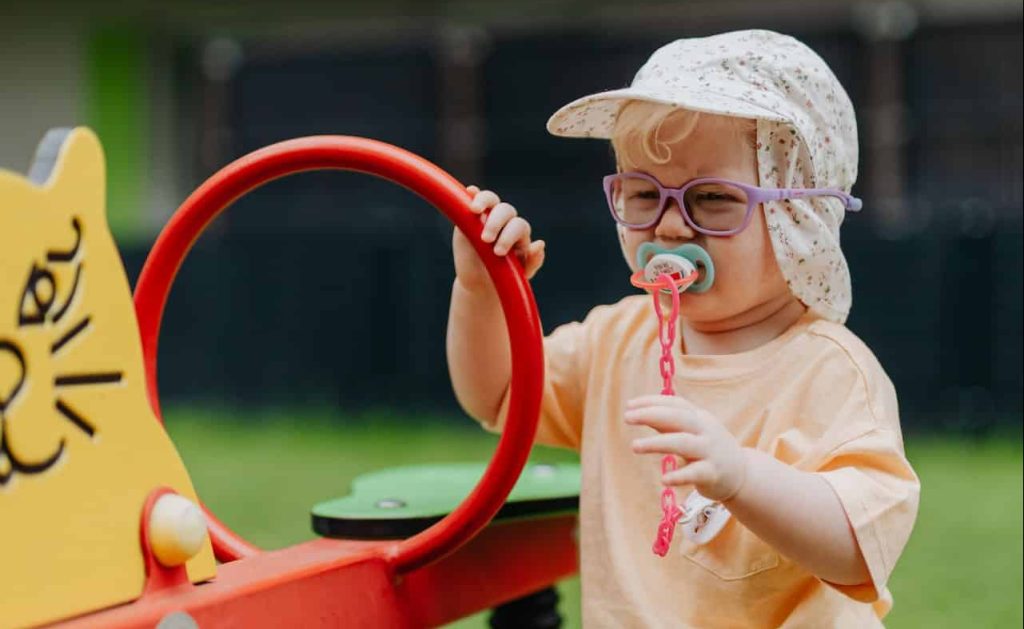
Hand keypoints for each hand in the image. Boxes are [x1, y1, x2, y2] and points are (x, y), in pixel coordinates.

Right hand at [453, 186, 544, 292]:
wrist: (481, 284)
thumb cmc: (504, 278)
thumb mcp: (519, 275)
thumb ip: (533, 261)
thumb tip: (539, 244)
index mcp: (519, 233)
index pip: (518, 225)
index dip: (509, 236)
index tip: (498, 253)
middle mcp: (505, 221)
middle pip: (505, 210)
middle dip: (496, 223)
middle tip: (487, 240)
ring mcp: (486, 217)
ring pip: (490, 199)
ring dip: (484, 202)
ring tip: (474, 211)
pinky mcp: (468, 218)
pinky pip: (470, 201)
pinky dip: (472, 194)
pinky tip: (469, 191)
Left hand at [625, 395, 747, 501]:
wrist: (742, 474)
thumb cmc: (707, 449)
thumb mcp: (690, 431)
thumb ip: (666, 423)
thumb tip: (636, 411)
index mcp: (698, 417)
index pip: (675, 404)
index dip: (652, 402)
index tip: (629, 405)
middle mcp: (705, 430)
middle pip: (678, 418)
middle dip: (651, 414)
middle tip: (627, 418)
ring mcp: (710, 451)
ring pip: (683, 443)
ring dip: (657, 443)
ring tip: (634, 446)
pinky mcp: (713, 473)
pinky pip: (695, 473)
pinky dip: (679, 476)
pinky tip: (664, 480)